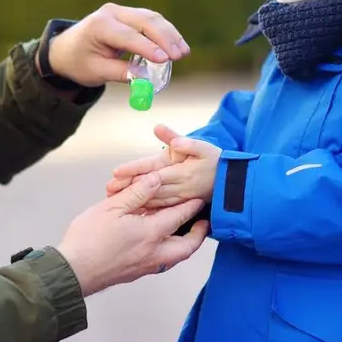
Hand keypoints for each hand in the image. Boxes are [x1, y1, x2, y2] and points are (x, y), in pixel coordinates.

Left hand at [44, 4, 189, 87]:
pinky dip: (165, 32)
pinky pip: (150, 20)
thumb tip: (145, 79)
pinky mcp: (128, 15)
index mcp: (99, 26)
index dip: (148, 48)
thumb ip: (120, 74)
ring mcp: (120, 11)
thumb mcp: (96, 72)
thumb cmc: (79, 62)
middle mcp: (111, 13)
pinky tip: (177, 44)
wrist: (66, 49)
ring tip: (183, 52)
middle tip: (180, 56)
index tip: (166, 60)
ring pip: (151, 18)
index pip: (128, 36)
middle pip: (144, 21)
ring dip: (169, 34)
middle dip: (165, 38)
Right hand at [57, 172, 208, 296]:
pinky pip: (162, 262)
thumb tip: (156, 179)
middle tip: (203, 223)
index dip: (190, 205)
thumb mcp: (111, 208)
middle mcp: (154, 253)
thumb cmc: (89, 238)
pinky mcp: (136, 273)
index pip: (178, 217)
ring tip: (185, 232)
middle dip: (198, 234)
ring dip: (184, 245)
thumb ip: (136, 193)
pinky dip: (169, 252)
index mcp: (150, 234)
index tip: (200, 197)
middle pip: (187, 246)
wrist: (73, 272)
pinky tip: (161, 244)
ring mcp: (146, 266)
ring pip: (175, 257)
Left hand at [106, 125, 220, 209]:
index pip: (153, 172)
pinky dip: (147, 210)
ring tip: (115, 199)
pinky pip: (161, 209)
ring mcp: (179, 198)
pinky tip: (134, 211)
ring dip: (134, 201)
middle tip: (109, 189)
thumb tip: (162, 130)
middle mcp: (178, 187)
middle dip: (128, 189)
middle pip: (148, 189)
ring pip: (153, 201)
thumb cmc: (216, 161)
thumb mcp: (203, 146)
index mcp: (180, 172)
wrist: (232, 183)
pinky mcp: (180, 205)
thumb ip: (184, 141)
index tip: (116, 172)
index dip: (134, 171)